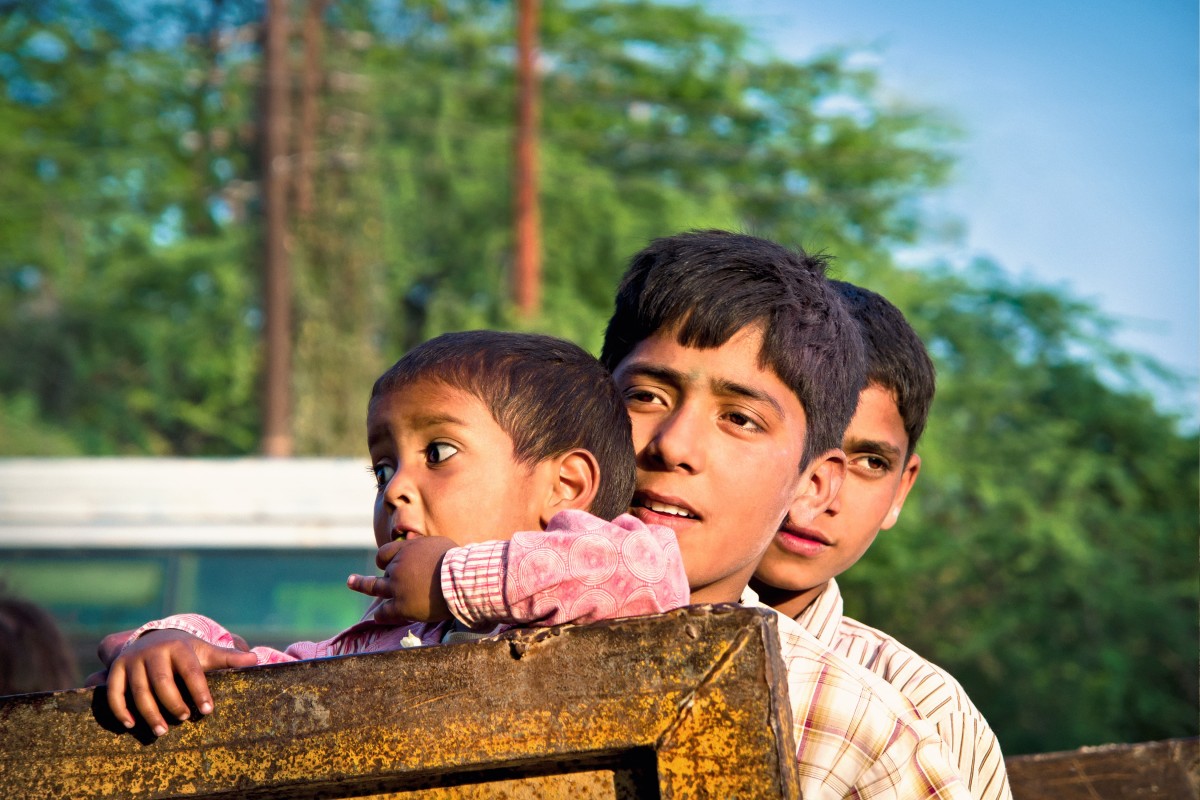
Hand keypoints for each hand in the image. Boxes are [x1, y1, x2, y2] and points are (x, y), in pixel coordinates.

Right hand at [105, 629, 257, 736]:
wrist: (152, 638)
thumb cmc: (185, 652)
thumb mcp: (205, 652)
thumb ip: (228, 658)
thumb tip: (255, 659)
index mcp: (179, 647)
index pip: (191, 671)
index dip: (199, 691)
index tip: (207, 711)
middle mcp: (153, 651)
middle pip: (162, 682)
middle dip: (173, 703)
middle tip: (183, 719)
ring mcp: (132, 660)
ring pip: (138, 691)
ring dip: (149, 713)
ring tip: (162, 732)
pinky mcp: (116, 669)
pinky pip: (114, 692)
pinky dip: (120, 710)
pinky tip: (131, 725)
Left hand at [347, 536, 455, 623]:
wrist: (460, 580)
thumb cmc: (458, 562)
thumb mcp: (439, 545)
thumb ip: (427, 549)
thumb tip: (432, 552)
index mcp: (407, 550)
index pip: (385, 553)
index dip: (384, 561)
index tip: (384, 565)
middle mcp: (398, 566)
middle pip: (381, 571)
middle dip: (371, 577)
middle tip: (350, 580)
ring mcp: (397, 587)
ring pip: (374, 587)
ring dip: (361, 585)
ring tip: (351, 583)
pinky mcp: (401, 607)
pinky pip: (385, 612)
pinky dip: (382, 614)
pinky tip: (379, 617)